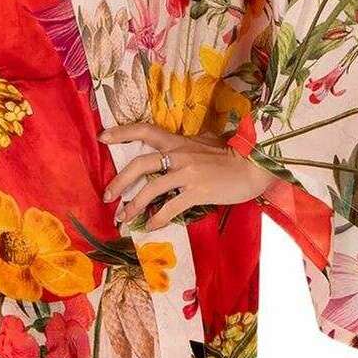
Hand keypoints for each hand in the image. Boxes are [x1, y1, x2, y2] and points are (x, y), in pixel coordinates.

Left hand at [98, 121, 274, 230]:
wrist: (255, 165)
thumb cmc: (232, 156)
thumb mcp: (207, 143)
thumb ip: (189, 145)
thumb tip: (177, 148)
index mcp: (179, 141)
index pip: (145, 130)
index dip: (122, 132)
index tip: (103, 137)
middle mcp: (179, 154)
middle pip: (139, 164)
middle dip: (119, 182)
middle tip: (108, 198)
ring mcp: (188, 173)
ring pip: (151, 189)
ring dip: (134, 206)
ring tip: (124, 218)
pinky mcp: (198, 191)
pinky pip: (171, 207)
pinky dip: (158, 219)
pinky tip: (151, 227)